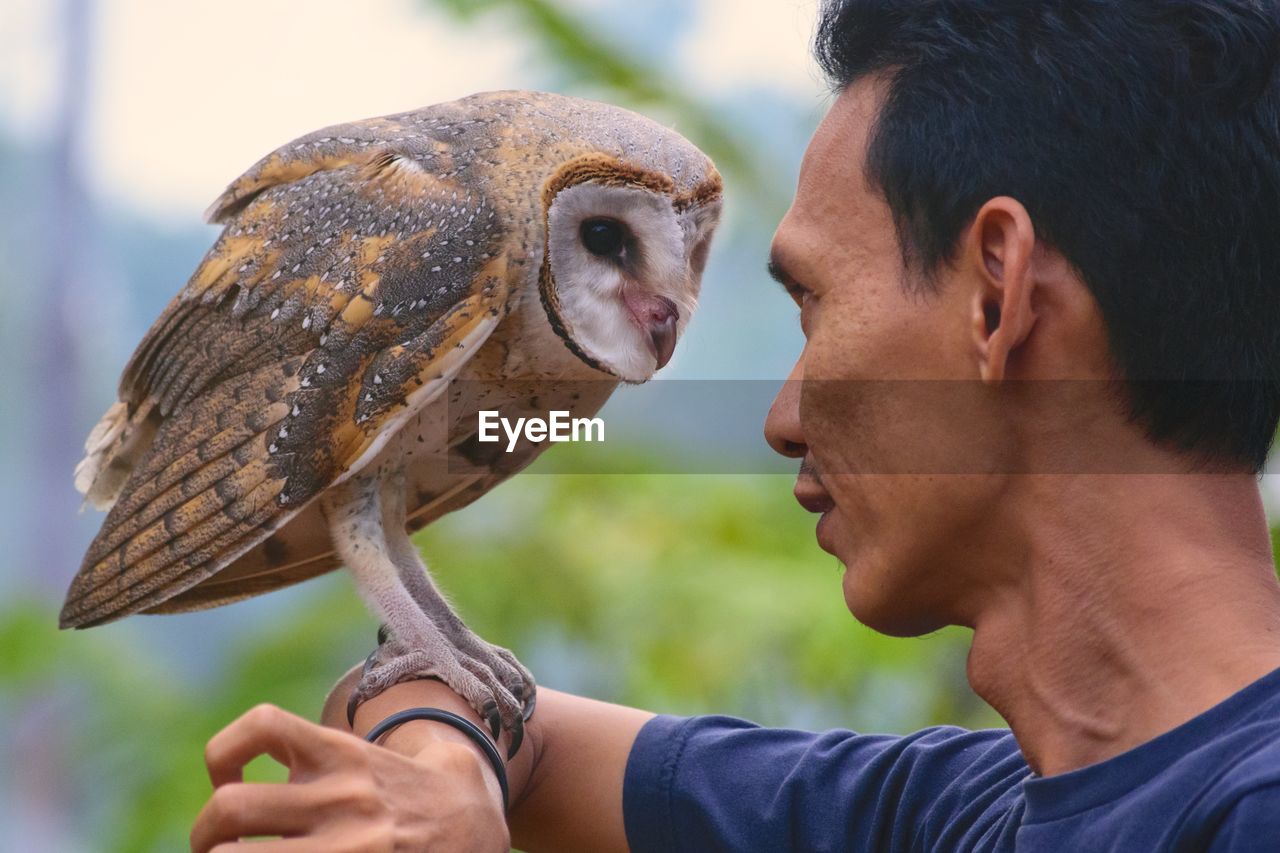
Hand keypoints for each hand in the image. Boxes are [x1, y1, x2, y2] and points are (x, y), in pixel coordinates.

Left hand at [191, 703, 508, 851]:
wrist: (479, 828)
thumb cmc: (423, 796)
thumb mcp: (378, 757)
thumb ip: (327, 758)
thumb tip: (264, 781)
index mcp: (342, 753)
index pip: (263, 726)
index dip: (222, 753)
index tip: (226, 783)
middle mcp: (339, 796)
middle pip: (229, 809)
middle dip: (206, 835)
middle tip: (217, 846)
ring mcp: (347, 844)